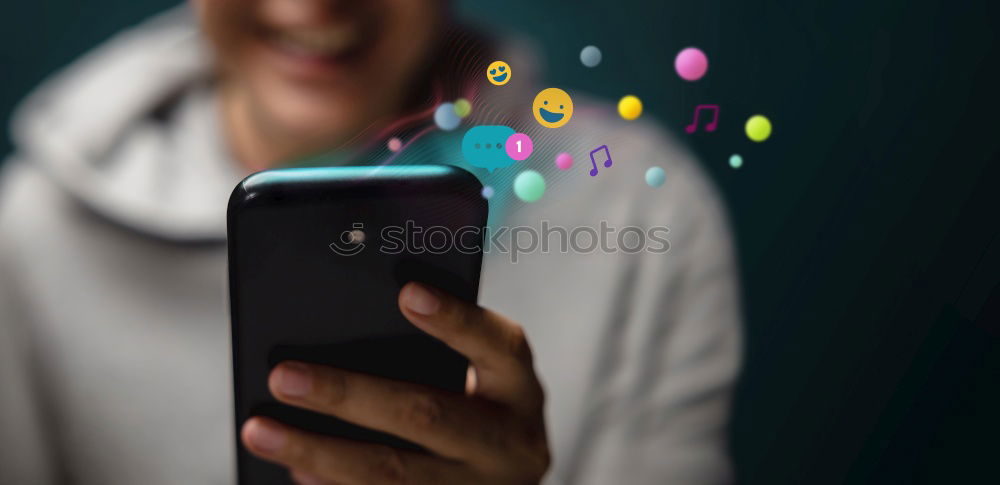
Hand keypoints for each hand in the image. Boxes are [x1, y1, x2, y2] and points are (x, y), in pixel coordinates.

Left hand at [241, 282, 550, 483]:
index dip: (456, 320)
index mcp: (520, 391)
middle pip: (427, 414)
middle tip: (284, 375)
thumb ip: (435, 357)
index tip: (406, 292)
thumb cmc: (476, 416)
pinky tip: (293, 468)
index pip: (499, 346)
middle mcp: (511, 445)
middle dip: (348, 395)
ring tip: (261, 430)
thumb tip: (335, 336)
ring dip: (318, 452)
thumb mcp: (477, 383)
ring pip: (394, 475)